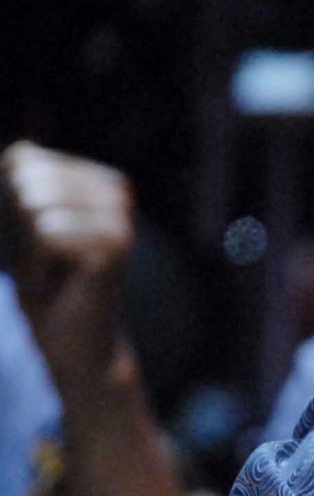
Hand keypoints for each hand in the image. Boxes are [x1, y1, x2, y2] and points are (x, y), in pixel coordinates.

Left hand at [1, 141, 136, 392]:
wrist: (73, 343)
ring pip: (36, 206)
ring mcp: (121, 216)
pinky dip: (39, 264)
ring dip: (28, 249)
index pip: (22, 161)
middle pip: (28, 180)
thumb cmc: (44, 282)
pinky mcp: (116, 245)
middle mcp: (116, 190)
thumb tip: (19, 152)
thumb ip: (17, 183)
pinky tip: (62, 283)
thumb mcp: (20, 222)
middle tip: (44, 262)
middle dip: (19, 226)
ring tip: (52, 273)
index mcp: (96, 178)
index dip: (11, 205)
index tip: (35, 240)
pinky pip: (48, 233)